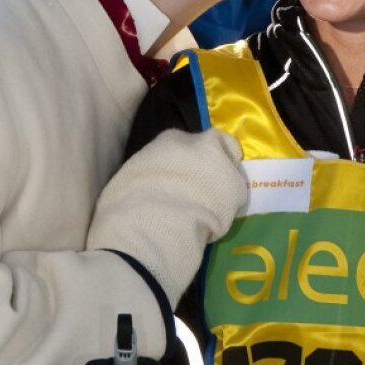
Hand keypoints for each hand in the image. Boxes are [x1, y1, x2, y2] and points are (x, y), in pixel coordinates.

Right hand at [87, 129, 247, 313]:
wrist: (150, 225)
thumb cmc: (128, 203)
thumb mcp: (131, 178)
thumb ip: (149, 172)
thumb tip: (151, 182)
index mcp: (169, 139)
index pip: (186, 142)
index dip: (187, 159)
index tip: (183, 176)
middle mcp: (199, 144)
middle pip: (216, 147)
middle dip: (213, 165)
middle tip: (204, 189)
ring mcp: (222, 165)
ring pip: (229, 172)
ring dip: (222, 186)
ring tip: (210, 210)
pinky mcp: (236, 190)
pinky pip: (235, 199)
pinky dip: (228, 209)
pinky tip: (215, 224)